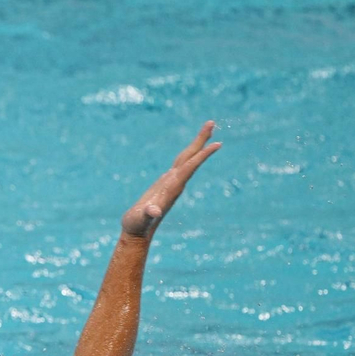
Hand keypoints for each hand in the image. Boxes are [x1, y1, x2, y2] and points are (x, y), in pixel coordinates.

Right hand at [121, 121, 221, 240]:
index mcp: (172, 187)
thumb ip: (148, 214)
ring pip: (188, 159)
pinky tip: (191, 151)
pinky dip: (188, 154)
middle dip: (201, 140)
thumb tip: (154, 211)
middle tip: (211, 122)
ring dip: (197, 144)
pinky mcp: (166, 184)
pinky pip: (181, 164)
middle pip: (192, 158)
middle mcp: (175, 183)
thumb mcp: (140, 219)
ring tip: (207, 130)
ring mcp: (172, 183)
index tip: (217, 144)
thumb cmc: (137, 225)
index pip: (190, 167)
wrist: (138, 233)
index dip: (202, 156)